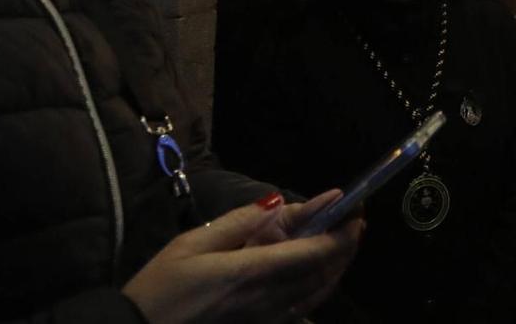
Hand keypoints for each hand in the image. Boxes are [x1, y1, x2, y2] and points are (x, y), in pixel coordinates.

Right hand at [123, 191, 362, 323]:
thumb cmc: (160, 288)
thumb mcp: (192, 243)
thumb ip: (238, 222)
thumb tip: (275, 203)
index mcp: (250, 273)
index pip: (313, 253)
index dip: (340, 232)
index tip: (354, 209)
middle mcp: (266, 301)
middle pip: (323, 274)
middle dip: (346, 247)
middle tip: (355, 222)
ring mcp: (265, 320)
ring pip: (317, 295)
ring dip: (336, 268)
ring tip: (343, 243)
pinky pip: (301, 311)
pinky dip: (318, 289)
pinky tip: (316, 275)